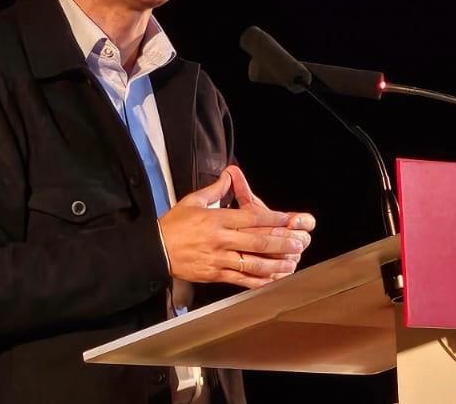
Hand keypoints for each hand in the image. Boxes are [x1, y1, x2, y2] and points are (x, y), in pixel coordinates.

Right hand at [158, 169, 303, 288]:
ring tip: (292, 262)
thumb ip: (215, 189)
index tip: (291, 220)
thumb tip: (230, 174)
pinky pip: (240, 279)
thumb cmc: (173, 225)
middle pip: (256, 241)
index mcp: (216, 219)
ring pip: (252, 262)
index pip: (251, 218)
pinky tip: (273, 279)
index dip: (274, 219)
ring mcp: (218, 259)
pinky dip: (258, 280)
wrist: (154, 250)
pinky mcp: (214, 275)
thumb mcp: (192, 201)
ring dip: (275, 263)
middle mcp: (220, 239)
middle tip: (301, 242)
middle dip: (281, 242)